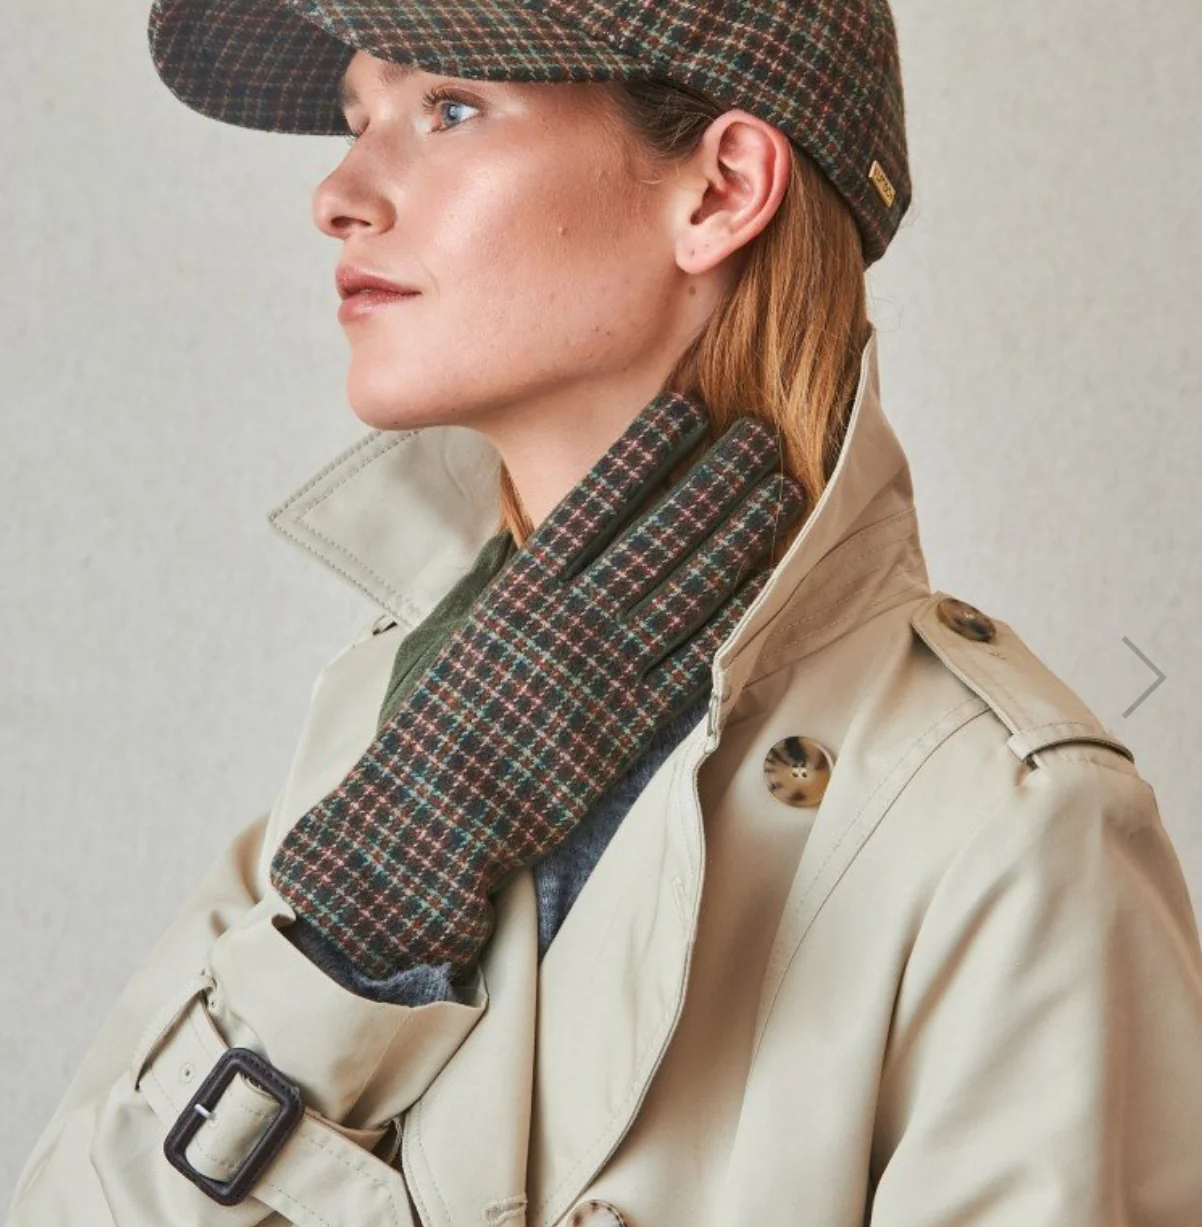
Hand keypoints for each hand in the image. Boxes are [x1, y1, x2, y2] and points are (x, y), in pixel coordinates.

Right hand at [268, 391, 805, 998]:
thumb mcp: (472, 634)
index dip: (650, 450)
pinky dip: (737, 613)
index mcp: (523, 591)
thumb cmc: (443, 726)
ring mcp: (605, 672)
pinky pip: (698, 657)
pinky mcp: (631, 725)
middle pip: (659, 531)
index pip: (598, 500)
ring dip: (740, 532)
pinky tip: (767, 575)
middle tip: (759, 435)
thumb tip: (571, 541)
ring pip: (690, 585)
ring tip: (778, 488)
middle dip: (715, 477)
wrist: (434, 815)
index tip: (689, 411)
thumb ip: (525, 587)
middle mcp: (570, 620)